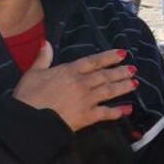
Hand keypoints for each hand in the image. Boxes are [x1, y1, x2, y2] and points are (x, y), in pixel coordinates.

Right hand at [13, 43, 136, 130]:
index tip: (123, 54)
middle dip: (120, 72)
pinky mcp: (87, 116)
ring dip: (123, 87)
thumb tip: (45, 42)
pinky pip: (106, 113)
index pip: (94, 61)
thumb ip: (43, 58)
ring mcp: (86, 100)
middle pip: (105, 75)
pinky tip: (127, 109)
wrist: (30, 120)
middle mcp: (82, 83)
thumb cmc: (28, 96)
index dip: (109, 57)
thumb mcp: (33, 73)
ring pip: (109, 91)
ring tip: (134, 84)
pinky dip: (117, 111)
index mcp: (70, 71)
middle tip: (133, 69)